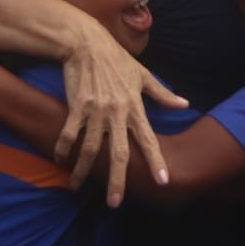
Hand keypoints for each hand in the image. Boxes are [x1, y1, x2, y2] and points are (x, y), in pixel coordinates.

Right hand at [58, 24, 185, 206]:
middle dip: (118, 180)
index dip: (156, 161)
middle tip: (115, 203)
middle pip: (119, 153)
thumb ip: (162, 93)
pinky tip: (60, 160)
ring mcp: (95, 110)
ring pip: (90, 148)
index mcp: (134, 106)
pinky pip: (70, 133)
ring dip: (83, 170)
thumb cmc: (116, 59)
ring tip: (77, 186)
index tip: (163, 181)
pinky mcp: (77, 105)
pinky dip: (64, 148)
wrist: (87, 42)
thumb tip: (185, 103)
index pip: (148, 139)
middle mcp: (116, 112)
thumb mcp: (142, 75)